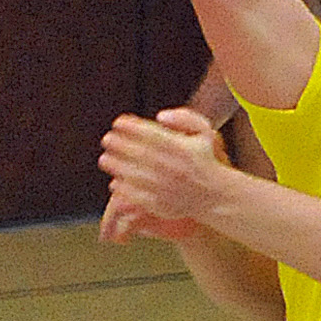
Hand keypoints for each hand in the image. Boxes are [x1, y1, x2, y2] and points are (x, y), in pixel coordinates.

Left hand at [99, 108, 235, 233]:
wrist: (216, 195)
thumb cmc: (205, 160)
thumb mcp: (205, 133)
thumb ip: (186, 117)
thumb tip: (160, 116)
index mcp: (182, 149)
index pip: (149, 134)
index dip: (130, 127)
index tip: (118, 123)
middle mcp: (173, 168)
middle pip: (137, 153)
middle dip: (118, 145)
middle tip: (107, 139)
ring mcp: (166, 187)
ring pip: (133, 175)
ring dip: (115, 166)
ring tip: (105, 159)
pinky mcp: (161, 204)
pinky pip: (136, 195)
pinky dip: (123, 188)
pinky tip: (115, 181)